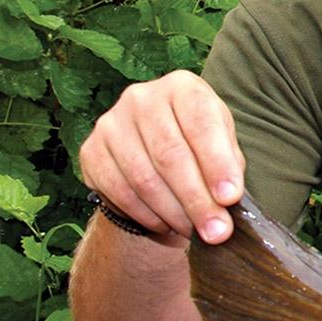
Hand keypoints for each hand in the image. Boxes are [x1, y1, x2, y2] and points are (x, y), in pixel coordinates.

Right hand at [77, 70, 243, 246]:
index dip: (217, 163)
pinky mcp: (91, 151)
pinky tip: (166, 225)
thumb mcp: (223, 144)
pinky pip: (119, 192)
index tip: (231, 198)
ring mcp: (111, 123)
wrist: (153, 149)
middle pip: (171, 155)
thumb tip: (225, 201)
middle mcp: (142, 98)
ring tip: (195, 232)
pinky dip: (146, 215)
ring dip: (173, 214)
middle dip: (197, 200)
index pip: (202, 124)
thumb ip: (228, 167)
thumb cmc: (199, 144)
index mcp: (182, 88)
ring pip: (144, 178)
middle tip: (217, 232)